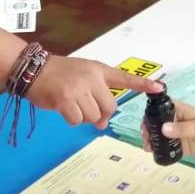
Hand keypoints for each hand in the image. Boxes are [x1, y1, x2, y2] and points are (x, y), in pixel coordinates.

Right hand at [28, 56, 163, 128]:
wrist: (34, 70)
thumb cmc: (61, 73)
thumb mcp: (83, 75)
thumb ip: (97, 95)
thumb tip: (103, 123)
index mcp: (98, 70)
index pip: (124, 77)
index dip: (142, 84)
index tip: (159, 88)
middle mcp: (91, 78)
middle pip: (109, 107)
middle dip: (101, 114)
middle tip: (89, 110)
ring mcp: (78, 89)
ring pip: (93, 116)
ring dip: (84, 117)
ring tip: (73, 105)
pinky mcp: (65, 101)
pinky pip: (77, 120)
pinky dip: (72, 119)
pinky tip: (64, 109)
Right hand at [141, 101, 194, 162]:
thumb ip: (182, 129)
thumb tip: (162, 128)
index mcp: (183, 111)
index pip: (163, 107)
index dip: (152, 113)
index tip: (144, 124)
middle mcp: (179, 121)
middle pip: (159, 122)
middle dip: (150, 129)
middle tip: (145, 139)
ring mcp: (181, 134)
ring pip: (162, 136)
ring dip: (154, 140)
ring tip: (147, 148)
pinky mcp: (184, 146)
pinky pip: (169, 147)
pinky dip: (161, 149)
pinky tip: (155, 154)